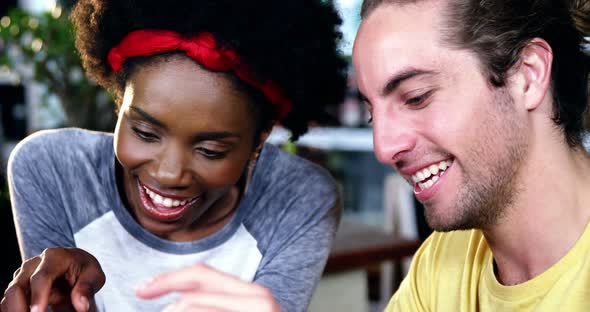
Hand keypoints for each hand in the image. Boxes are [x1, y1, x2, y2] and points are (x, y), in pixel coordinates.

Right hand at [1, 247, 104, 311]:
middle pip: (17, 288)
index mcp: (54, 257)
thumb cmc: (85, 270)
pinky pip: (9, 302)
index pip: (41, 277)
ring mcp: (22, 275)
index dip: (38, 296)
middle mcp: (33, 264)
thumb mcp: (94, 276)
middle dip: (19, 308)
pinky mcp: (18, 286)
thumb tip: (81, 306)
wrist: (74, 266)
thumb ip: (87, 289)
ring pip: (9, 296)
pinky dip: (13, 311)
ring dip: (15, 311)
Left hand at [136, 263, 280, 311]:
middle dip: (167, 311)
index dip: (167, 279)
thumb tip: (171, 303)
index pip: (201, 275)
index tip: (141, 289)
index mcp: (254, 294)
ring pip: (190, 311)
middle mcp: (258, 301)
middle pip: (191, 300)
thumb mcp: (240, 311)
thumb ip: (216, 303)